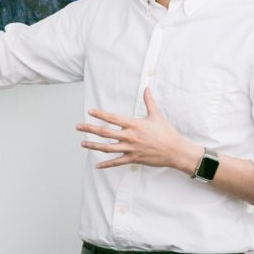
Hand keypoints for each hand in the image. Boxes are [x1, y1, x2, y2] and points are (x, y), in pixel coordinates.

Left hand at [75, 87, 201, 172]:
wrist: (175, 151)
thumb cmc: (166, 132)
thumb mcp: (156, 115)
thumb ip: (149, 101)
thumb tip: (147, 87)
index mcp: (133, 124)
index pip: (113, 118)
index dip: (100, 114)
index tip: (90, 112)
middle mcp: (129, 136)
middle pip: (105, 132)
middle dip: (90, 129)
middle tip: (78, 127)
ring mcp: (130, 149)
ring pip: (107, 148)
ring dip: (93, 146)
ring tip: (82, 144)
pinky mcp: (133, 159)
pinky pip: (116, 162)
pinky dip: (106, 165)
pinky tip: (97, 166)